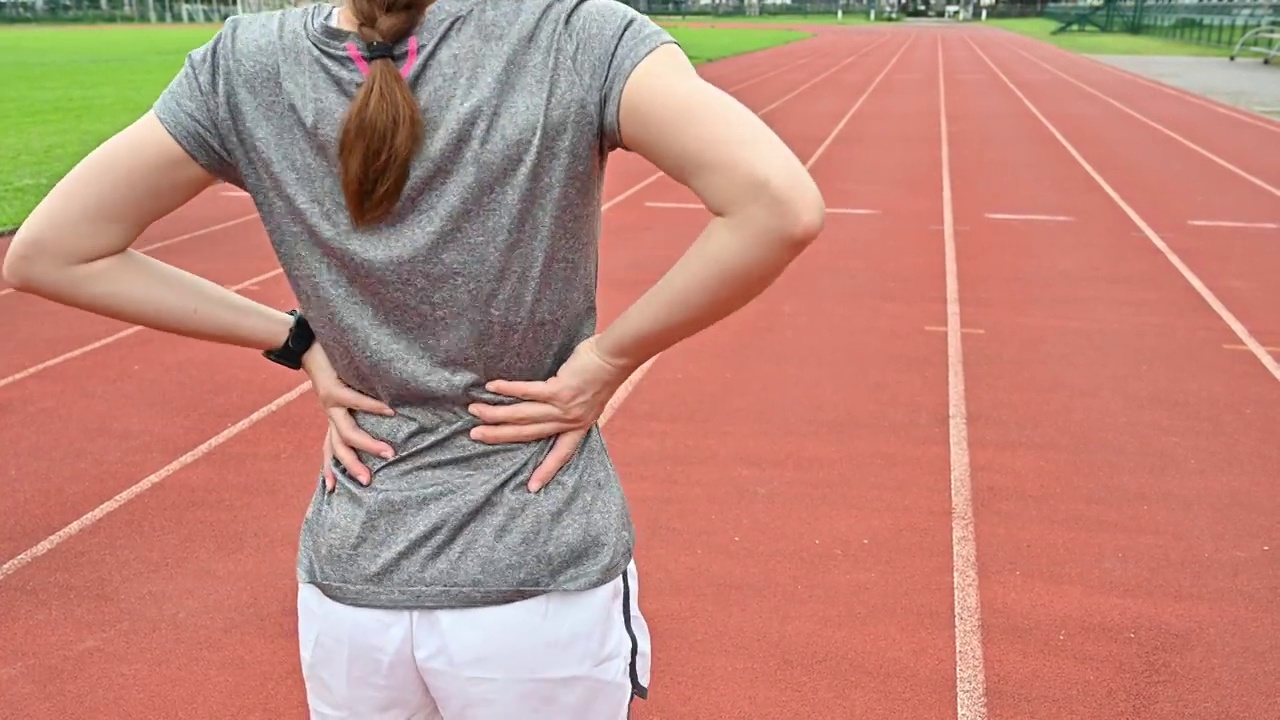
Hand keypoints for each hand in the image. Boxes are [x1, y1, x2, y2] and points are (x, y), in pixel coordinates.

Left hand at [302, 343, 394, 491]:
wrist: (306, 344)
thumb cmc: (332, 366)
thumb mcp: (342, 390)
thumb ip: (355, 405)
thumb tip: (386, 413)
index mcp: (331, 417)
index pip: (329, 449)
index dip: (330, 469)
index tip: (332, 490)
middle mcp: (329, 414)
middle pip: (339, 448)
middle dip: (353, 466)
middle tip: (369, 482)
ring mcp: (330, 404)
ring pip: (347, 432)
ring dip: (367, 445)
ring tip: (388, 453)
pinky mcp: (333, 389)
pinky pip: (355, 401)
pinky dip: (373, 407)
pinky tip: (390, 411)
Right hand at [468, 336, 632, 492]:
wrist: (615, 356)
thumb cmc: (602, 373)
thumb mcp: (591, 401)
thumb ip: (571, 409)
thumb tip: (552, 407)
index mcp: (579, 426)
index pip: (561, 454)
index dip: (546, 470)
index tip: (532, 488)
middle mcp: (570, 420)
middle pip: (529, 433)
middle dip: (500, 436)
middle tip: (476, 436)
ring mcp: (564, 406)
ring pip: (524, 415)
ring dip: (497, 414)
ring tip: (476, 411)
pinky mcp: (559, 389)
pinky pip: (527, 391)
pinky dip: (508, 389)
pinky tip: (492, 388)